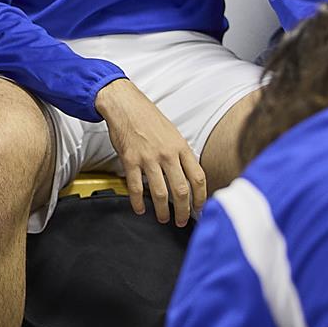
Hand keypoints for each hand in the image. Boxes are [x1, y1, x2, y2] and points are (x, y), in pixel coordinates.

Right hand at [96, 78, 204, 226]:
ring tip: (163, 219)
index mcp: (181, 147)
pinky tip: (140, 209)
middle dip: (183, 210)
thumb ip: (181, 154)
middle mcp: (167, 154)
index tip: (199, 208)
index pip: (198, 177)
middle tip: (181, 220)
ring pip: (160, 192)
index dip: (201, 197)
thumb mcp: (173, 134)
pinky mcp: (130, 160)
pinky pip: (136, 187)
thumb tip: (189, 175)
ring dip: (162, 211)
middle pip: (181, 190)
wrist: (126, 105)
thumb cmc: (149, 118)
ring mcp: (149, 158)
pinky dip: (138, 202)